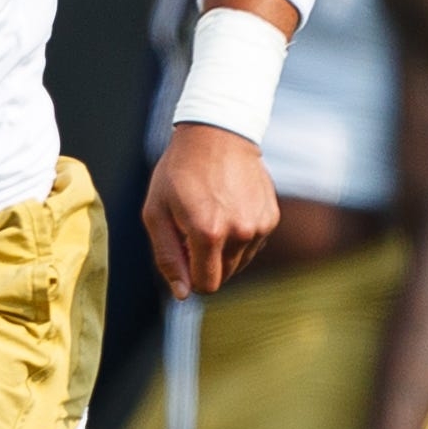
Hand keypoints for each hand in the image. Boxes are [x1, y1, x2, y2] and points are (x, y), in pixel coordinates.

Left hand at [145, 124, 281, 298]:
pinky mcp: (271, 218)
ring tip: (212, 213)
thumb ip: (167, 257)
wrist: (217, 133)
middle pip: (224, 276)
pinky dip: (239, 235)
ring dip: (223, 249)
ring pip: (240, 262)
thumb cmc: (178, 172)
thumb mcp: (156, 213)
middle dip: (206, 261)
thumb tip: (183, 294)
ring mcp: (260, 226)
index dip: (190, 275)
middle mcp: (240, 233)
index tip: (183, 251)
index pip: (206, 285)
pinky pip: (253, 244)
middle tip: (193, 227)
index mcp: (208, 234)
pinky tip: (229, 207)